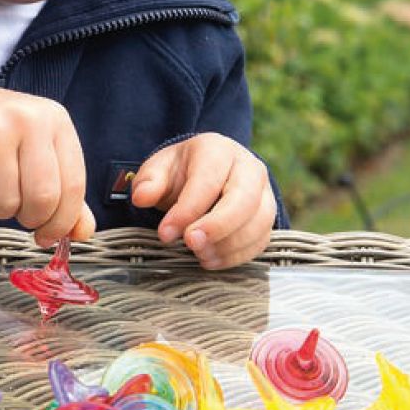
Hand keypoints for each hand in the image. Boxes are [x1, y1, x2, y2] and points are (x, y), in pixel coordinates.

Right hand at [0, 83, 95, 245]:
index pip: (74, 185)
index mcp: (56, 121)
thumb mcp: (43, 151)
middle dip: (31, 218)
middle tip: (20, 212)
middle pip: (43, 198)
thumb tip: (82, 232)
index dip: (63, 221)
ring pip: (6, 204)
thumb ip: (66, 192)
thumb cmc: (4, 136)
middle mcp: (28, 121)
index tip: (50, 236)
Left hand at [129, 133, 275, 268]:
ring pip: (258, 222)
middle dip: (217, 227)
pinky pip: (261, 240)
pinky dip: (237, 256)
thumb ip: (149, 182)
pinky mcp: (267, 218)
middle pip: (244, 200)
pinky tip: (211, 260)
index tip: (166, 233)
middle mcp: (249, 168)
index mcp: (218, 150)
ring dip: (228, 245)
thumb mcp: (160, 169)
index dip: (187, 209)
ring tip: (199, 255)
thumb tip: (142, 197)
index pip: (208, 180)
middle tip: (190, 244)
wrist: (209, 174)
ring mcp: (264, 194)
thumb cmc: (183, 172)